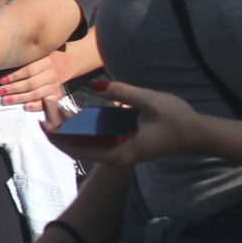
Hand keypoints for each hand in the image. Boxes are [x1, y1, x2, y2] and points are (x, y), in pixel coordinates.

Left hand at [0, 47, 73, 111]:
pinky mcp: (56, 95)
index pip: (28, 70)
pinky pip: (46, 103)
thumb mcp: (32, 58)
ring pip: (35, 94)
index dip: (14, 76)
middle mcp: (51, 74)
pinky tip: (26, 107)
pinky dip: (36, 106)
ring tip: (5, 100)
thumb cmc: (38, 62)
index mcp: (45, 61)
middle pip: (30, 83)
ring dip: (19, 98)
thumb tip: (1, 69)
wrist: (59, 66)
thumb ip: (21, 63)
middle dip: (13, 89)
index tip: (1, 81)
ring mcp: (55, 85)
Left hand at [42, 80, 199, 168]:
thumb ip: (121, 91)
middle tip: (47, 102)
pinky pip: (96, 139)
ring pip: (85, 143)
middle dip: (59, 125)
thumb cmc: (177, 119)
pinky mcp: (124, 145)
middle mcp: (116, 157)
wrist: (198, 135)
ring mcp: (120, 152)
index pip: (77, 148)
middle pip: (77, 146)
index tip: (42, 117)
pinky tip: (75, 113)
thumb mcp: (149, 101)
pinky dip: (83, 127)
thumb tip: (94, 85)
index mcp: (118, 153)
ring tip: (55, 106)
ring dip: (69, 126)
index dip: (57, 134)